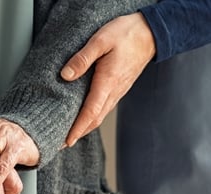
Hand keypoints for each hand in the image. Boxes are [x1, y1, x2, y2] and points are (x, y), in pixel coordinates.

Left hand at [61, 12, 155, 146]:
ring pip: (99, 116)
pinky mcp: (118, 88)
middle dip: (77, 134)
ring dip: (84, 128)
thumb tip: (65, 75)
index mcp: (107, 82)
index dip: (77, 129)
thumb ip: (83, 58)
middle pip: (94, 120)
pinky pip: (103, 108)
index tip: (66, 141)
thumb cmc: (126, 34)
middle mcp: (114, 91)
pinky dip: (92, 118)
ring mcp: (118, 91)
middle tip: (60, 144)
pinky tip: (83, 118)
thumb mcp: (101, 40)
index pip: (90, 112)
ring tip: (68, 135)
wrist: (150, 33)